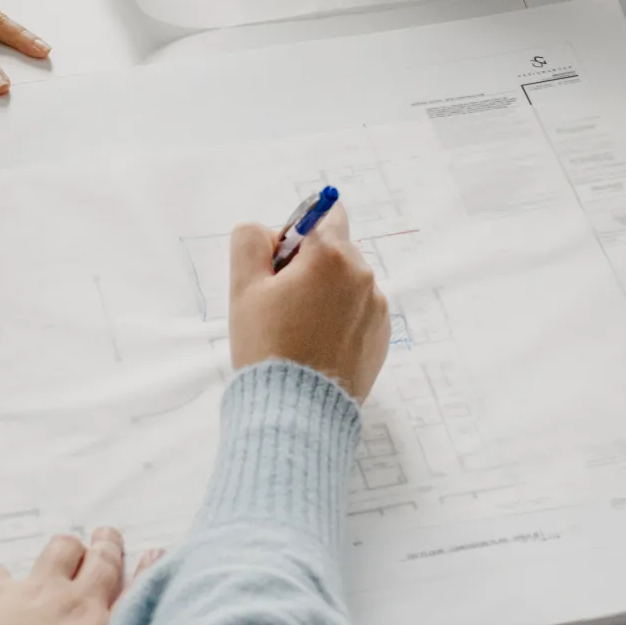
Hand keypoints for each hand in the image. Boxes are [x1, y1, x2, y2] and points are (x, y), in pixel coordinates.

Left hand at [0, 528, 161, 624]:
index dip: (147, 570)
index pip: (136, 592)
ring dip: (66, 549)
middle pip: (101, 561)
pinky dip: (2, 578)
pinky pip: (1, 570)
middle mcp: (73, 604)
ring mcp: (34, 591)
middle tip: (107, 538)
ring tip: (66, 553)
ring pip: (61, 548)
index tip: (154, 553)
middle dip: (107, 546)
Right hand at [227, 209, 388, 400]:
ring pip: (346, 284)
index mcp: (331, 255)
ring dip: (325, 295)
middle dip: (308, 267)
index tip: (281, 264)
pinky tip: (316, 346)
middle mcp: (363, 276)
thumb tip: (270, 232)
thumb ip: (251, 241)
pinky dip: (339, 320)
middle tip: (281, 305)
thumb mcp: (243, 287)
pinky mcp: (382, 336)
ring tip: (299, 332)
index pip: (325, 213)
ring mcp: (377, 308)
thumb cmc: (267, 347)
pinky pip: (358, 313)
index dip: (298, 233)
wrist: (296, 411)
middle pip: (334, 251)